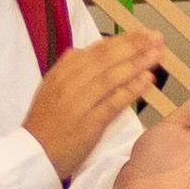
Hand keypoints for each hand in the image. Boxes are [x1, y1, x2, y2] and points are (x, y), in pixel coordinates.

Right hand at [22, 25, 168, 178]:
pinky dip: (131, 89)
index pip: (97, 49)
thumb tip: (84, 51)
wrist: (33, 155)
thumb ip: (69, 69)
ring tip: (157, 54)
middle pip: (107, 58)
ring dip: (137, 63)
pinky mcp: (89, 123)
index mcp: (62, 71)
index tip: (142, 33)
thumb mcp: (50, 88)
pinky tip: (147, 80)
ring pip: (112, 76)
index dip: (123, 39)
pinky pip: (114, 102)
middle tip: (156, 37)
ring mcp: (80, 102)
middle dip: (134, 45)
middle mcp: (70, 82)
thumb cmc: (45, 124)